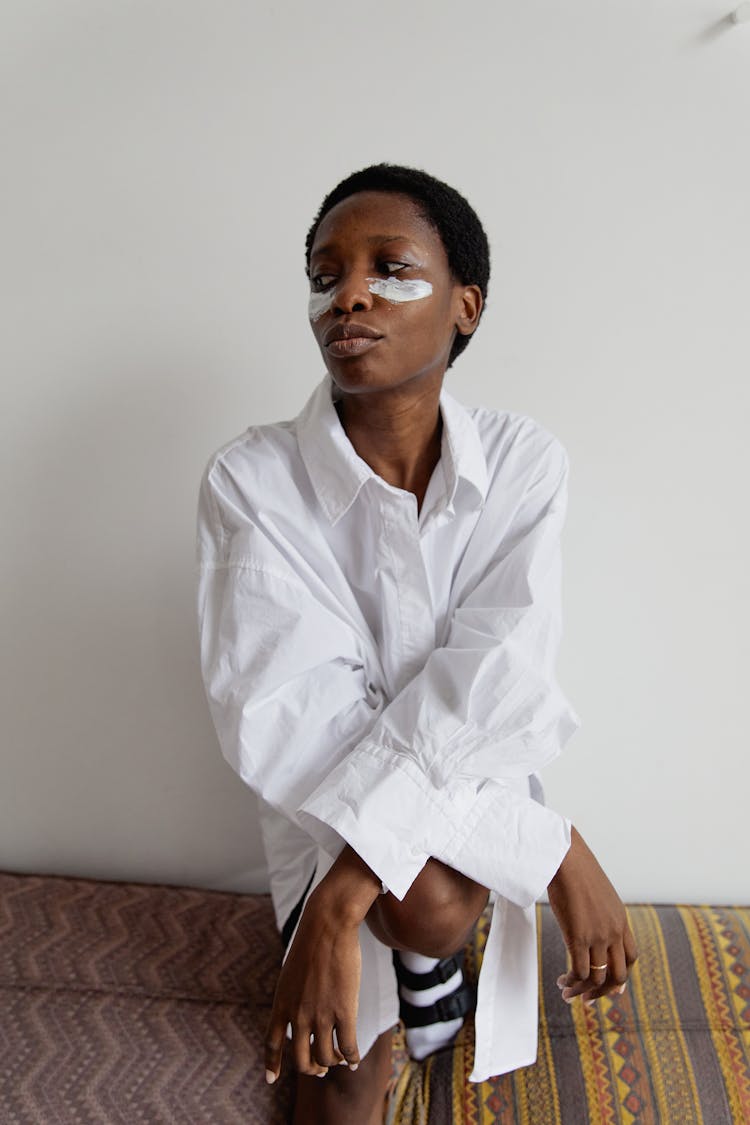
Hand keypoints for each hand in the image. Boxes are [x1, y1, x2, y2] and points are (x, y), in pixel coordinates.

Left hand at [264, 846, 381, 1082]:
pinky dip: (351, 1058)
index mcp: (281, 1003)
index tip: (271, 1080)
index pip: (272, 1042)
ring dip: (332, 1062)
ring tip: (339, 1058)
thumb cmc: (313, 942)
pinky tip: (354, 1059)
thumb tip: (300, 1014)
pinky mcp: (344, 1010)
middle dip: (311, 1067)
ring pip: (325, 1057)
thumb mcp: (292, 972)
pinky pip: (348, 1047)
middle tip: (320, 1067)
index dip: (272, 1064)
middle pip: (301, 1059)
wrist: (328, 925)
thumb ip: (293, 995)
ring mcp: (320, 1014)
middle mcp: (297, 1014)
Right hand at [547, 826, 637, 1005]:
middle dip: (604, 992)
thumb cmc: (575, 869)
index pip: (630, 957)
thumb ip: (599, 910)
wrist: (566, 857)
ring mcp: (598, 935)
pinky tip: (562, 982)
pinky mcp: (579, 936)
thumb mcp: (596, 892)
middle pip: (618, 974)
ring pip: (597, 977)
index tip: (609, 987)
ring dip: (582, 990)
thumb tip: (588, 915)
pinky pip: (580, 971)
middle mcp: (614, 931)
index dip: (621, 976)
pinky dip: (572, 983)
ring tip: (567, 993)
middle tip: (588, 998)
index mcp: (621, 920)